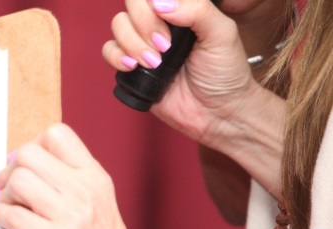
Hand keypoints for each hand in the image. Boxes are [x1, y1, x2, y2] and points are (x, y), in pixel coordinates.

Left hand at [0, 124, 150, 228]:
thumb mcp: (97, 202)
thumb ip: (68, 181)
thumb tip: (19, 165)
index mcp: (94, 177)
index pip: (57, 134)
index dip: (32, 146)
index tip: (24, 167)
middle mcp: (83, 190)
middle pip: (28, 154)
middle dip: (10, 171)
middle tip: (8, 191)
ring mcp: (69, 216)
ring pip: (18, 180)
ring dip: (4, 196)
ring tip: (10, 210)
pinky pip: (11, 216)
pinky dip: (0, 218)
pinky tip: (8, 225)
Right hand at [103, 0, 261, 146]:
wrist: (216, 112)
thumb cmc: (225, 73)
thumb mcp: (223, 34)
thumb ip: (198, 10)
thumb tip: (160, 3)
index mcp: (182, 10)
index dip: (153, 7)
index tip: (170, 23)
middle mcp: (160, 23)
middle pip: (132, 6)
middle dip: (144, 26)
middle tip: (165, 47)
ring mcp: (143, 43)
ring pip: (118, 25)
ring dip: (132, 43)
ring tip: (154, 63)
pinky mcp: (131, 67)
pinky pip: (109, 51)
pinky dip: (117, 57)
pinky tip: (133, 67)